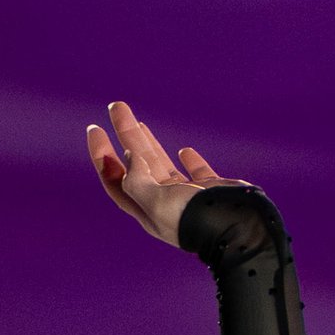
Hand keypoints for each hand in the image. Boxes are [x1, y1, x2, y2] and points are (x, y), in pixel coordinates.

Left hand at [85, 98, 229, 245]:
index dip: (102, 156)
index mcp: (147, 209)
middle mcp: (164, 203)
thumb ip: (138, 180)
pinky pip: (196, 173)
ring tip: (140, 121)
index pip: (115, 180)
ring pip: (161, 164)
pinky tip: (184, 150)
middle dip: (125, 135)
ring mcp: (187, 197)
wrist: (239, 228)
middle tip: (116, 106)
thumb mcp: (157, 203)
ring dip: (148, 142)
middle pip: (136, 165)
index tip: (95, 128)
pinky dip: (189, 160)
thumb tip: (129, 156)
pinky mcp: (210, 191)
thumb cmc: (194, 219)